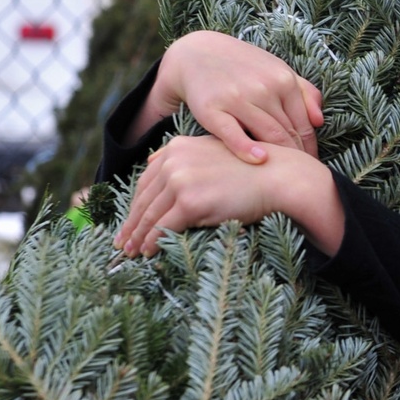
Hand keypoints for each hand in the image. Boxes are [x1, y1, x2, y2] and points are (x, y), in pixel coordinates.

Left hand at [114, 135, 343, 258]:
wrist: (277, 177)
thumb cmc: (250, 169)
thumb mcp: (212, 152)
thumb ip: (182, 156)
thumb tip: (151, 162)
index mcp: (177, 148)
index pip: (146, 180)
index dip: (135, 203)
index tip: (129, 220)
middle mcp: (174, 160)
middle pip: (143, 198)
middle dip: (131, 222)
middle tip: (121, 241)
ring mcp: (181, 181)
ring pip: (150, 214)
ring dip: (138, 236)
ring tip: (130, 251)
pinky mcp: (190, 202)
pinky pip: (163, 226)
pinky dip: (152, 242)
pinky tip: (147, 252)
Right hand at [139, 31, 323, 162]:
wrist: (196, 54)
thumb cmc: (242, 66)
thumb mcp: (276, 69)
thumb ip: (303, 91)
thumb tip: (319, 121)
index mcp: (283, 79)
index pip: (303, 125)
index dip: (310, 150)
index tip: (311, 167)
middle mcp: (263, 88)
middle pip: (288, 134)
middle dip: (296, 158)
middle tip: (299, 179)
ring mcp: (238, 98)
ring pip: (267, 136)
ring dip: (279, 159)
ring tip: (283, 177)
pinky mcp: (213, 110)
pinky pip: (234, 134)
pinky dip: (247, 149)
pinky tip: (259, 160)